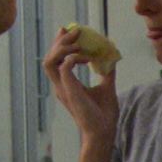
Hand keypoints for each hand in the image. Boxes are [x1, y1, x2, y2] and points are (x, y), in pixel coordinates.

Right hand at [42, 26, 117, 140]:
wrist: (103, 131)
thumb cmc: (103, 114)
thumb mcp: (107, 86)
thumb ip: (107, 72)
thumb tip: (112, 57)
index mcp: (66, 84)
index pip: (55, 60)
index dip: (59, 44)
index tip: (69, 31)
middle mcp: (60, 85)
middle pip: (49, 57)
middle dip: (60, 41)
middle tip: (74, 30)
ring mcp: (63, 88)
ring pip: (49, 61)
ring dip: (62, 48)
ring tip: (78, 44)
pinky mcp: (69, 90)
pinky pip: (65, 66)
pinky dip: (75, 58)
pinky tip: (89, 59)